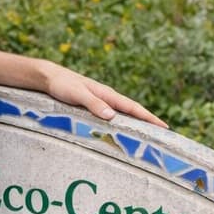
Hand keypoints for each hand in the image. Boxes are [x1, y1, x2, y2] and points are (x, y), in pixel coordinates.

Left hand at [45, 63, 166, 126]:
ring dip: (137, 123)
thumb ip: (93, 104)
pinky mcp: (94, 105)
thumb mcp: (77, 94)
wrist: (50, 78)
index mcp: (107, 94)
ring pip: (124, 113)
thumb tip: (112, 116)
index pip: (133, 107)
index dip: (149, 117)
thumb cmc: (63, 85)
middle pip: (133, 111)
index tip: (164, 127)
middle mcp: (107, 98)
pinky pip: (113, 115)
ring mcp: (102, 101)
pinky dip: (122, 122)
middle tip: (163, 135)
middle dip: (148, 121)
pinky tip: (123, 130)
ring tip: (148, 135)